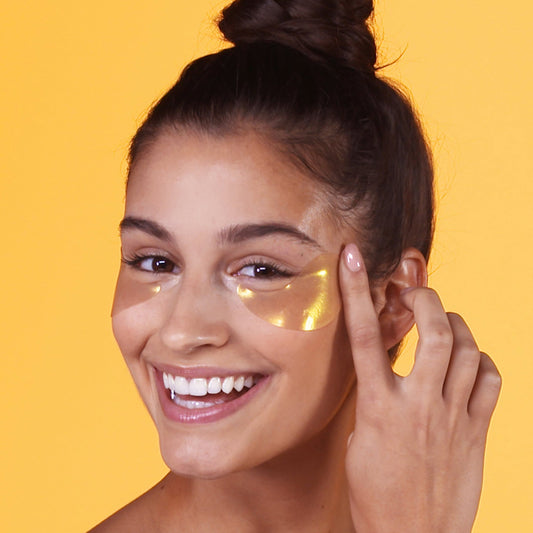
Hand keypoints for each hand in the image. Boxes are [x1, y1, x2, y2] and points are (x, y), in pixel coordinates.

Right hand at [340, 244, 500, 532]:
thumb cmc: (375, 491)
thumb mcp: (359, 438)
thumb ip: (374, 397)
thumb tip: (385, 369)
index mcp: (378, 407)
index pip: (364, 336)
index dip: (356, 291)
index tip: (352, 258)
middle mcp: (418, 406)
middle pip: (432, 333)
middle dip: (425, 300)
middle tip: (414, 294)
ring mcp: (453, 418)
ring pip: (465, 349)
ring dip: (453, 325)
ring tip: (442, 323)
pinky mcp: (477, 432)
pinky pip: (490, 380)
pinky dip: (479, 359)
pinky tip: (467, 361)